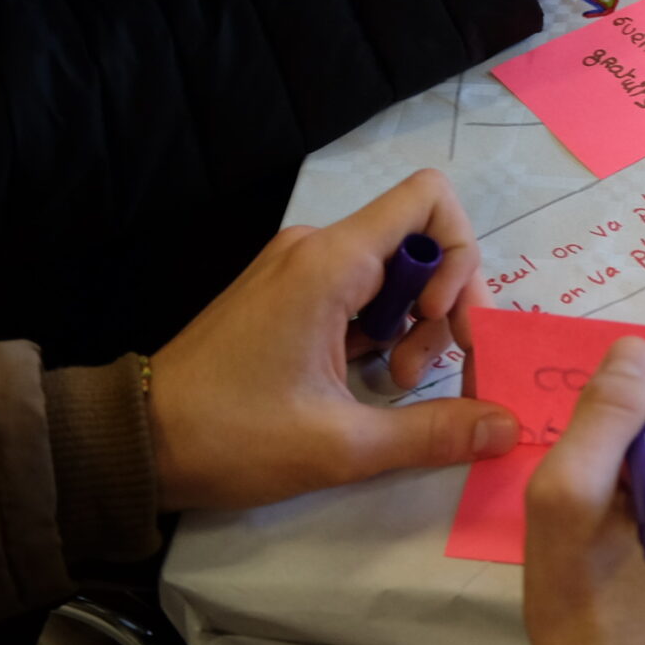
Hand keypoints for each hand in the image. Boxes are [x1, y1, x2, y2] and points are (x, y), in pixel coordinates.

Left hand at [147, 169, 515, 511]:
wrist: (135, 442)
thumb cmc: (231, 436)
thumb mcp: (342, 446)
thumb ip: (435, 432)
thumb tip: (508, 426)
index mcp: (330, 263)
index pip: (430, 198)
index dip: (459, 255)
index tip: (441, 322)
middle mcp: (317, 249)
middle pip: (422, 240)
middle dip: (442, 307)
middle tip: (420, 375)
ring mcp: (298, 269)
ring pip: (395, 270)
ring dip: (413, 327)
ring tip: (390, 386)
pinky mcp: (287, 293)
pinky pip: (362, 290)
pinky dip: (381, 330)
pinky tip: (365, 382)